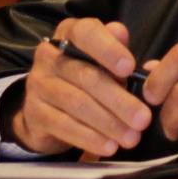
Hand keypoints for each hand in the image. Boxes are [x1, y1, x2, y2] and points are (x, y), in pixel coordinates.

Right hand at [8, 18, 151, 156]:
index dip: (108, 49)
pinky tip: (109, 146)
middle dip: (119, 100)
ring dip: (108, 123)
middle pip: (86, 76)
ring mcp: (38, 84)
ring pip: (76, 103)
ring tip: (131, 137)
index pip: (86, 33)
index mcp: (70, 33)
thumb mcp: (105, 61)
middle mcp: (49, 55)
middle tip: (143, 119)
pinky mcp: (34, 113)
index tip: (130, 68)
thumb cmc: (87, 77)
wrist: (48, 108)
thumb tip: (122, 34)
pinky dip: (89, 137)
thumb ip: (117, 50)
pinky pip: (63, 125)